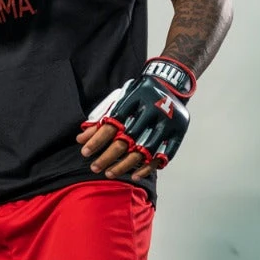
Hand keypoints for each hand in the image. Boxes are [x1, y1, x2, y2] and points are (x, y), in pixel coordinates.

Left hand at [77, 59, 193, 180]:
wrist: (171, 84)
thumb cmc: (140, 94)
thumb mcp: (121, 100)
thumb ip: (102, 118)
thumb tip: (81, 138)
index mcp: (136, 98)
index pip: (112, 123)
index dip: (97, 139)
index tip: (85, 152)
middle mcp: (153, 110)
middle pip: (127, 139)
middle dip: (108, 156)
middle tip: (95, 168)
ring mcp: (168, 122)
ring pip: (144, 150)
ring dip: (125, 165)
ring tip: (110, 174)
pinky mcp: (178, 132)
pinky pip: (163, 155)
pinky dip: (148, 167)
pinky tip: (134, 175)